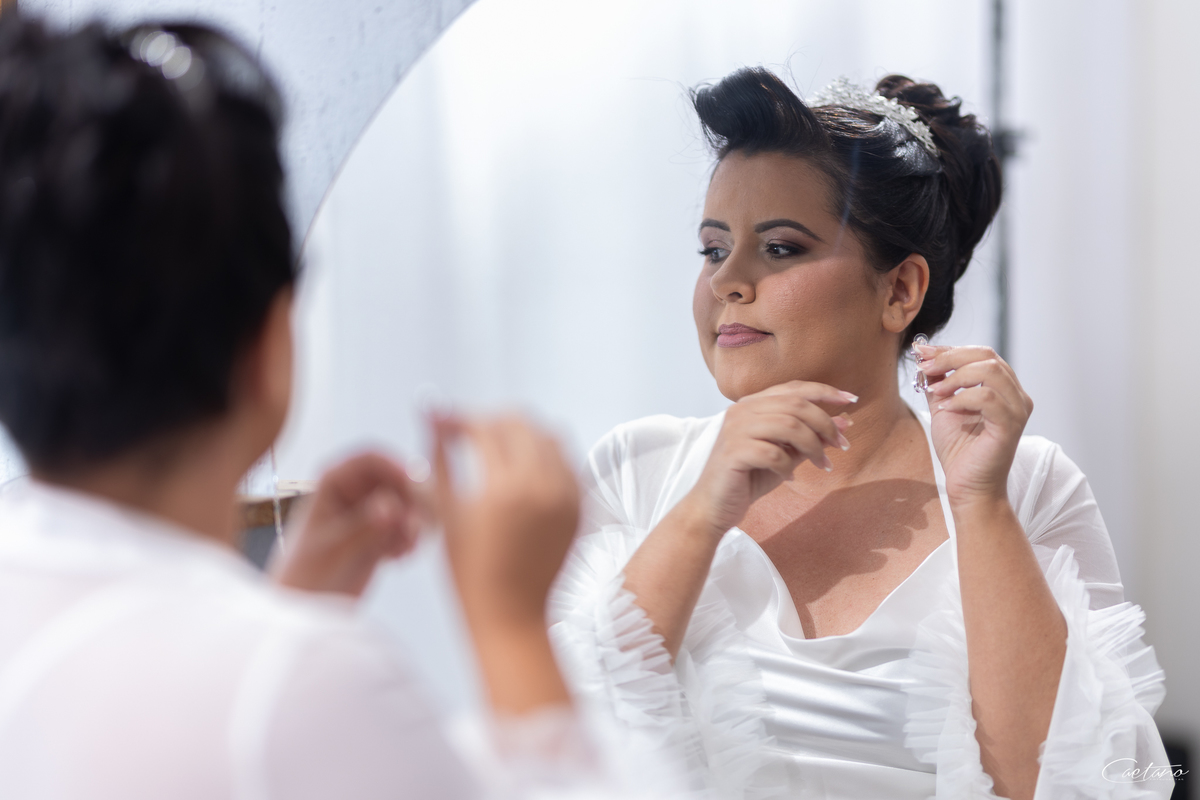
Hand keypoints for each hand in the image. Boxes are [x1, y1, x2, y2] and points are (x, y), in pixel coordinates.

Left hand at [271, 453, 423, 596]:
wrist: (307, 607)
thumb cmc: (309, 574)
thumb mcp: (338, 548)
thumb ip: (366, 525)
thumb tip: (392, 506)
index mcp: (333, 481)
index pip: (372, 460)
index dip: (398, 468)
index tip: (419, 489)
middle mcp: (354, 490)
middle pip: (397, 479)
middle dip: (412, 502)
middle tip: (418, 529)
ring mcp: (369, 511)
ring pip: (407, 503)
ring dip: (412, 524)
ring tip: (402, 550)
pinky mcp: (381, 532)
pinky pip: (408, 525)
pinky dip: (409, 539)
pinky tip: (395, 559)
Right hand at [431, 414, 579, 632]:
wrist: (511, 614)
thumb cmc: (469, 573)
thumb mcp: (446, 514)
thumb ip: (439, 460)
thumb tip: (432, 421)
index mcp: (503, 489)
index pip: (483, 428)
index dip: (458, 419)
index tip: (443, 422)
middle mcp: (542, 486)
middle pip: (519, 422)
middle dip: (489, 420)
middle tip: (466, 432)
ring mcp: (567, 495)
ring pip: (549, 435)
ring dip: (520, 432)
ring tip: (494, 447)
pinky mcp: (580, 506)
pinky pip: (566, 461)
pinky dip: (544, 454)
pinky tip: (521, 466)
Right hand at [682, 380, 856, 535]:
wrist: (714, 507)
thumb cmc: (749, 478)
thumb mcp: (786, 455)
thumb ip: (810, 438)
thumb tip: (845, 423)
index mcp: (752, 405)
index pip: (793, 388)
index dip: (824, 391)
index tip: (851, 400)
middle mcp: (741, 410)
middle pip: (795, 404)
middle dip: (825, 424)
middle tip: (842, 445)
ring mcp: (734, 430)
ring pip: (788, 425)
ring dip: (813, 446)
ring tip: (822, 465)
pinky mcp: (732, 452)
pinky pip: (772, 453)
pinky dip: (788, 467)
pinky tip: (789, 479)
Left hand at [917, 344, 1033, 505]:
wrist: (967, 485)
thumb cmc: (958, 449)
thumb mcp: (943, 406)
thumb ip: (938, 381)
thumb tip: (923, 354)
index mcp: (1002, 387)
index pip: (981, 353)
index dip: (949, 349)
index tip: (921, 352)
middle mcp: (1015, 394)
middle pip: (987, 355)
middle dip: (950, 357)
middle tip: (924, 367)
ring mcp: (1017, 409)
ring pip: (990, 371)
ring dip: (955, 376)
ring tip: (935, 392)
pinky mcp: (1011, 425)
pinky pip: (988, 398)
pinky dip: (962, 397)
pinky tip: (946, 408)